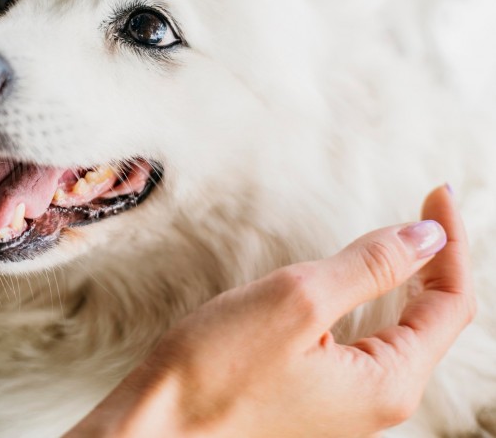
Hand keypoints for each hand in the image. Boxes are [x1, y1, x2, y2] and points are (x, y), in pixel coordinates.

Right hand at [66, 186, 475, 436]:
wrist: (158, 423)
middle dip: (435, 260)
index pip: (449, 303)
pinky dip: (372, 301)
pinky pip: (366, 342)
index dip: (448, 243)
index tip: (436, 193)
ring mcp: (347, 402)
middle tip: (426, 206)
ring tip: (402, 237)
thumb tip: (427, 237)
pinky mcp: (316, 394)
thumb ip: (370, 266)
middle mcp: (377, 400)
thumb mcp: (297, 300)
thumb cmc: (215, 368)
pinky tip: (355, 281)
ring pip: (399, 330)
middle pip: (433, 320)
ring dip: (405, 280)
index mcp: (387, 382)